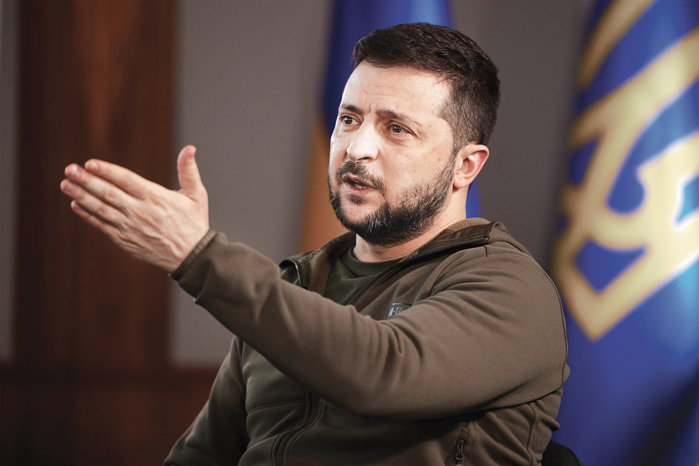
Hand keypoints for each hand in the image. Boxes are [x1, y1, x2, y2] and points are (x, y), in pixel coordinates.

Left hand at [60, 145, 209, 272]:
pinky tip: (76, 205)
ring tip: (66, 185)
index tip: (89, 163)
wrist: (192, 257)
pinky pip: (103, 227)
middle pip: (108, 193)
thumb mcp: (196, 195)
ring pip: (101, 210)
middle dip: (86, 181)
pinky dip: (88, 216)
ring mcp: (130, 228)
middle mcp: (140, 212)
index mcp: (155, 197)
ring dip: (82, 196)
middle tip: (69, 170)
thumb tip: (189, 148)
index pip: (125, 180)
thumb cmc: (194, 224)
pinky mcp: (125, 241)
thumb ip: (189, 170)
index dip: (107, 171)